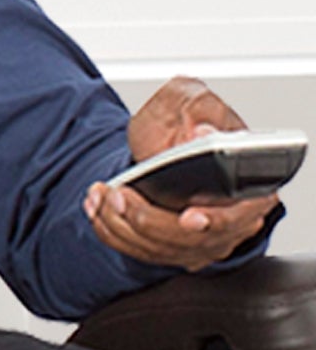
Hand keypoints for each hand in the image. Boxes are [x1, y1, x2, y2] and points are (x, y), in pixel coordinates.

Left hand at [84, 76, 277, 269]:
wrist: (169, 136)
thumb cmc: (188, 120)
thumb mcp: (194, 100)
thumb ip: (201, 109)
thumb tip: (203, 131)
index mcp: (251, 189)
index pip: (239, 214)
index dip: (214, 219)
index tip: (189, 217)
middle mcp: (230, 221)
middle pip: (189, 239)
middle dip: (146, 219)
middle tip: (119, 195)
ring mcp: (202, 240)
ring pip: (157, 248)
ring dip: (119, 223)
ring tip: (101, 194)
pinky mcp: (172, 247)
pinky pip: (137, 249)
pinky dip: (111, 230)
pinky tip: (98, 207)